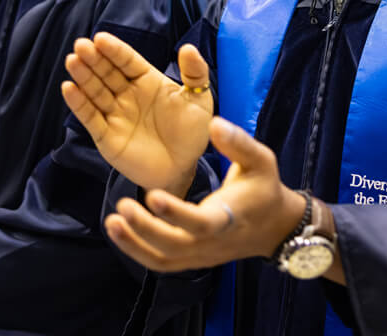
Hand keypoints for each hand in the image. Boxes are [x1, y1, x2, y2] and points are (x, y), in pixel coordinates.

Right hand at [62, 33, 213, 194]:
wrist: (183, 169)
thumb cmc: (192, 133)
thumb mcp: (199, 101)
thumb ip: (195, 73)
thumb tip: (188, 47)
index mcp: (147, 81)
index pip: (127, 61)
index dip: (114, 50)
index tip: (100, 38)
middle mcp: (127, 94)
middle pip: (107, 73)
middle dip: (93, 59)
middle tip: (80, 46)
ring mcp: (115, 114)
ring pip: (95, 91)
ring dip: (83, 77)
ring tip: (72, 61)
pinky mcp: (106, 136)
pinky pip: (90, 117)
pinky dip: (78, 104)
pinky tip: (69, 89)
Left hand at [105, 117, 308, 273]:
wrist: (274, 227)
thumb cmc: (264, 188)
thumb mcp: (261, 160)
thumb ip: (238, 143)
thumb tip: (214, 124)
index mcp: (229, 218)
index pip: (200, 223)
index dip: (175, 213)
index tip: (151, 195)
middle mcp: (212, 242)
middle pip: (175, 246)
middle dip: (145, 229)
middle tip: (122, 206)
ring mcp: (200, 255)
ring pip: (163, 259)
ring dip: (134, 244)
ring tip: (111, 222)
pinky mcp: (192, 259)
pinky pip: (161, 263)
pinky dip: (137, 251)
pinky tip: (119, 232)